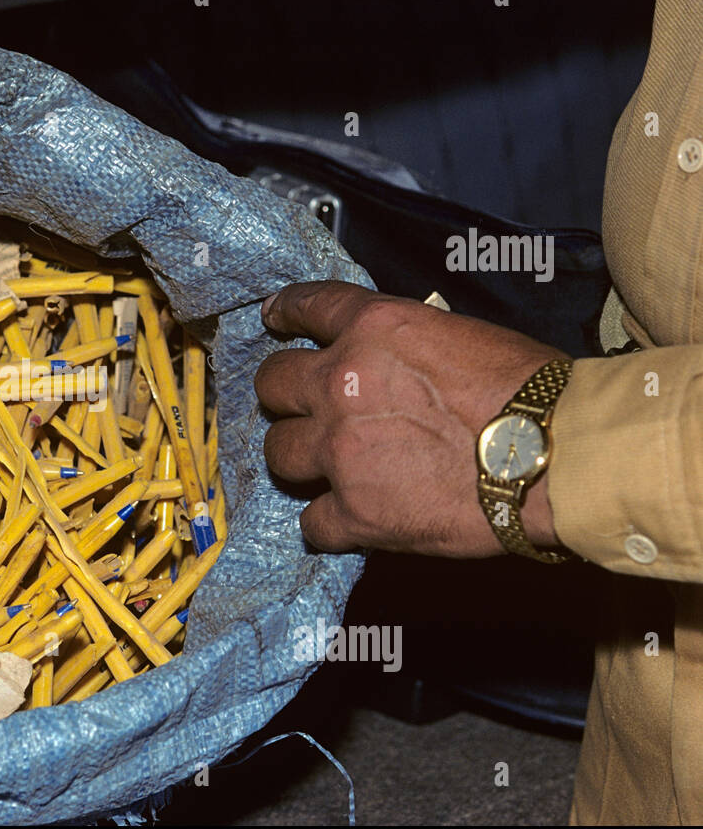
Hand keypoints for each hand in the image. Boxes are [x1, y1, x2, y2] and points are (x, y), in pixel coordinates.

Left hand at [255, 281, 569, 557]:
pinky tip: (345, 519)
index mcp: (372, 330)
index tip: (275, 319)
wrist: (557, 456)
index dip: (285, 313)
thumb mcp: (458, 335)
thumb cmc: (530, 392)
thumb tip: (388, 361)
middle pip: (272, 384)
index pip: (307, 306)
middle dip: (283, 395)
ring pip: (277, 453)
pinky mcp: (356, 512)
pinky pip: (311, 522)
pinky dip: (327, 522)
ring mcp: (342, 452)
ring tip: (320, 466)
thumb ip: (403, 344)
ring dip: (297, 457)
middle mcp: (342, 384)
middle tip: (300, 407)